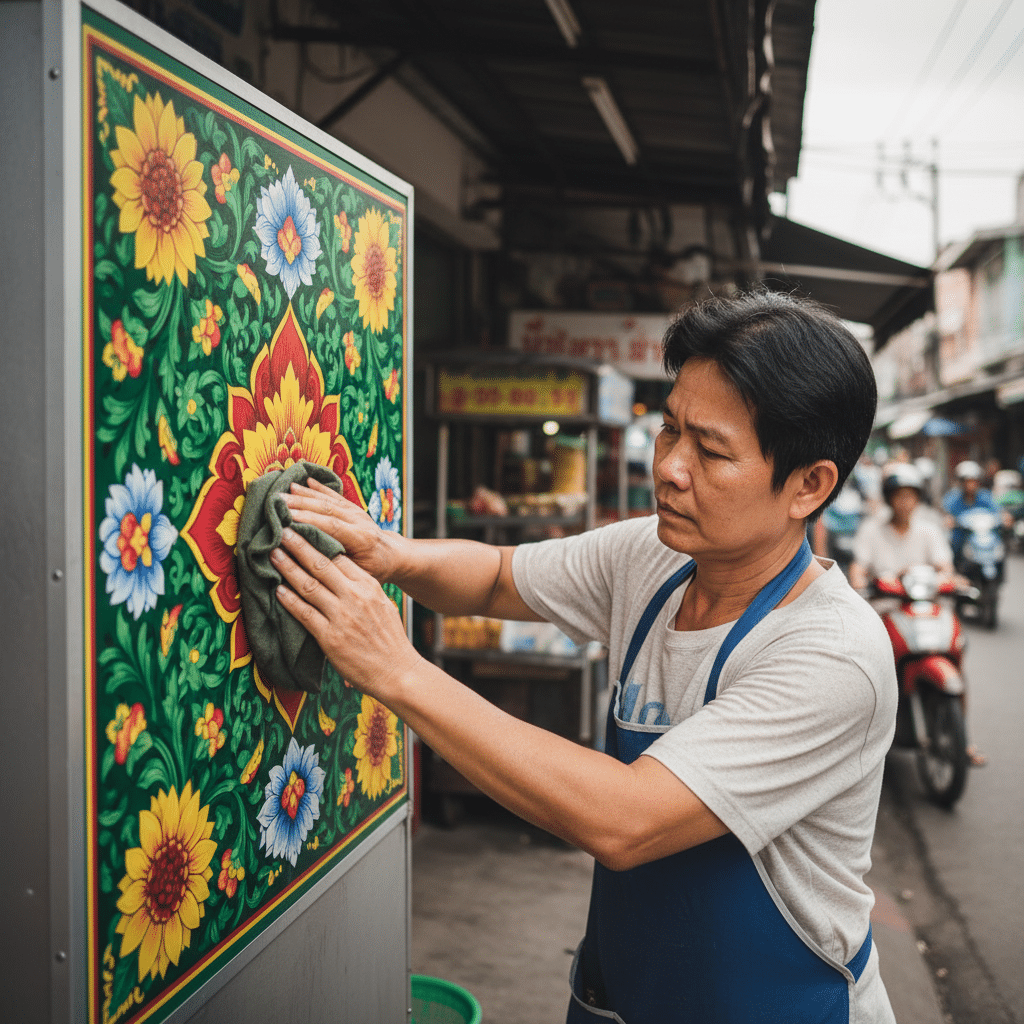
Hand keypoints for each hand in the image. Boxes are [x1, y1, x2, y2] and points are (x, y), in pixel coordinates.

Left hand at [271, 526, 421, 697]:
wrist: (398, 672)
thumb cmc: (389, 640)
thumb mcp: (383, 605)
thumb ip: (363, 589)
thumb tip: (341, 576)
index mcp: (370, 586)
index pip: (340, 557)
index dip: (319, 541)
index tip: (304, 530)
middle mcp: (356, 597)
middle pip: (321, 564)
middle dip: (299, 545)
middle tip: (282, 530)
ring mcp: (342, 617)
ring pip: (309, 585)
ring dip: (288, 568)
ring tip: (273, 554)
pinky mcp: (330, 638)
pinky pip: (304, 613)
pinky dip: (288, 600)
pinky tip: (277, 590)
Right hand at [281, 478, 398, 583]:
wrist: (391, 556)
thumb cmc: (373, 570)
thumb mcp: (359, 574)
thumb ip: (338, 565)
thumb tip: (309, 562)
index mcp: (362, 539)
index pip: (333, 526)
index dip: (310, 521)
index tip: (287, 519)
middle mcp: (360, 521)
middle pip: (328, 509)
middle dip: (301, 504)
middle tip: (277, 502)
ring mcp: (356, 512)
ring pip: (329, 500)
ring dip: (305, 494)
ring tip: (283, 490)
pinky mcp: (353, 507)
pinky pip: (334, 495)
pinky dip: (318, 488)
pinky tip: (304, 481)